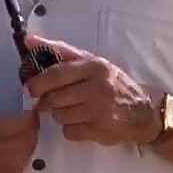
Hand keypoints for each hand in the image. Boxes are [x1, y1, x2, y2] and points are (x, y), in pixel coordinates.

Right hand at [0, 70, 40, 172]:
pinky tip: (20, 147)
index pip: (15, 125)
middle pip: (24, 142)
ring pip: (24, 156)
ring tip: (27, 131)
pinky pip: (17, 167)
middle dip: (32, 129)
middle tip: (31, 118)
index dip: (28, 116)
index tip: (31, 106)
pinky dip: (22, 155)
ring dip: (29, 142)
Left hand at [24, 37, 159, 145]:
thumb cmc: (112, 83)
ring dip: (60, 115)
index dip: (38, 82)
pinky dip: (71, 129)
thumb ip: (60, 51)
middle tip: (52, 100)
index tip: (31, 88)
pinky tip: (82, 122)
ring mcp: (100, 112)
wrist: (143, 112)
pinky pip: (69, 132)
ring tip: (73, 109)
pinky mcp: (100, 132)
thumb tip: (29, 40)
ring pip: (60, 116)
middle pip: (54, 98)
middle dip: (48, 101)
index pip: (57, 74)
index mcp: (94, 67)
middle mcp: (98, 88)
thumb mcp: (92, 62)